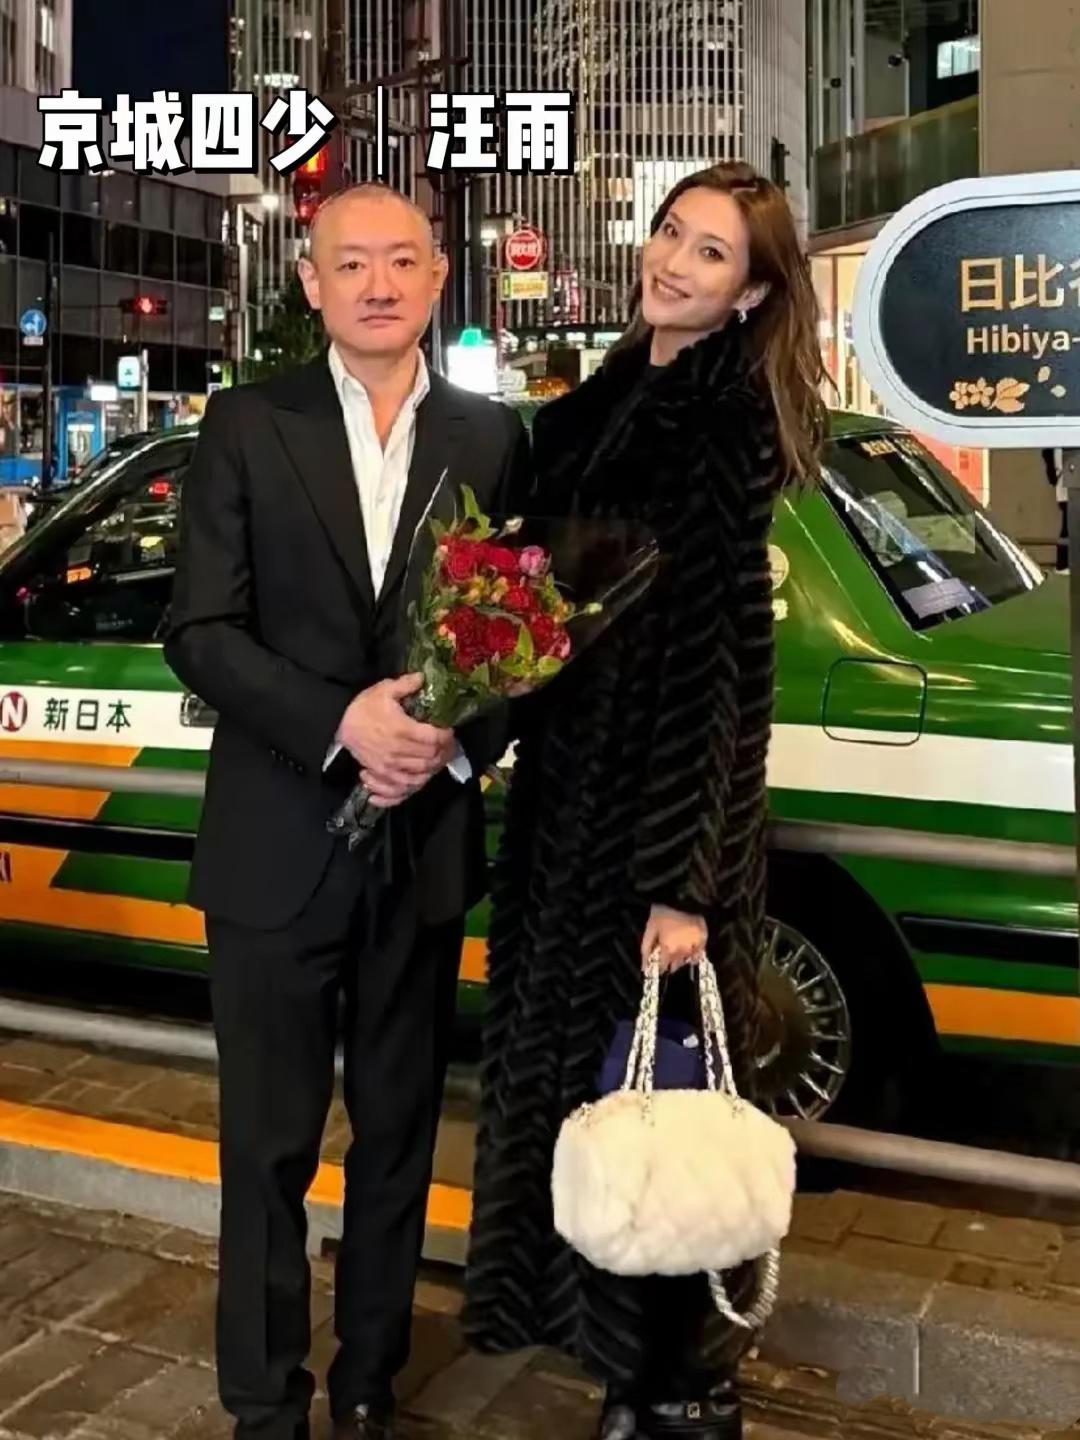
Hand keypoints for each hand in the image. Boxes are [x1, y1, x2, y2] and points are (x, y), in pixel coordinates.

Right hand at [336, 674, 455, 808]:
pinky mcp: (382, 775)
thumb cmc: (363, 707)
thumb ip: (406, 684)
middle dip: (444, 752)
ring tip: (439, 758)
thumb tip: (423, 677)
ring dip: (434, 768)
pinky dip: (414, 786)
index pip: (434, 739)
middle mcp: (398, 751)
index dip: (446, 736)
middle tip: (449, 744)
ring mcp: (389, 767)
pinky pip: (402, 788)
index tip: (449, 729)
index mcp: (401, 729)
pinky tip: (421, 779)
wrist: (339, 724)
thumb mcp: (384, 690)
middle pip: (431, 758)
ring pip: (421, 775)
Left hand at [642, 904, 706, 973]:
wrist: (681, 898)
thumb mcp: (650, 929)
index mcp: (668, 949)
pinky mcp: (703, 939)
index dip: (660, 966)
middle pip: (675, 965)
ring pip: (686, 959)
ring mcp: (694, 946)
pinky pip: (699, 953)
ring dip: (681, 958)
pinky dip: (694, 954)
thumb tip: (644, 967)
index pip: (663, 966)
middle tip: (668, 955)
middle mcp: (682, 951)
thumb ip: (646, 949)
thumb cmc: (662, 913)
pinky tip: (689, 948)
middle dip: (670, 963)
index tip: (659, 964)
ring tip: (677, 950)